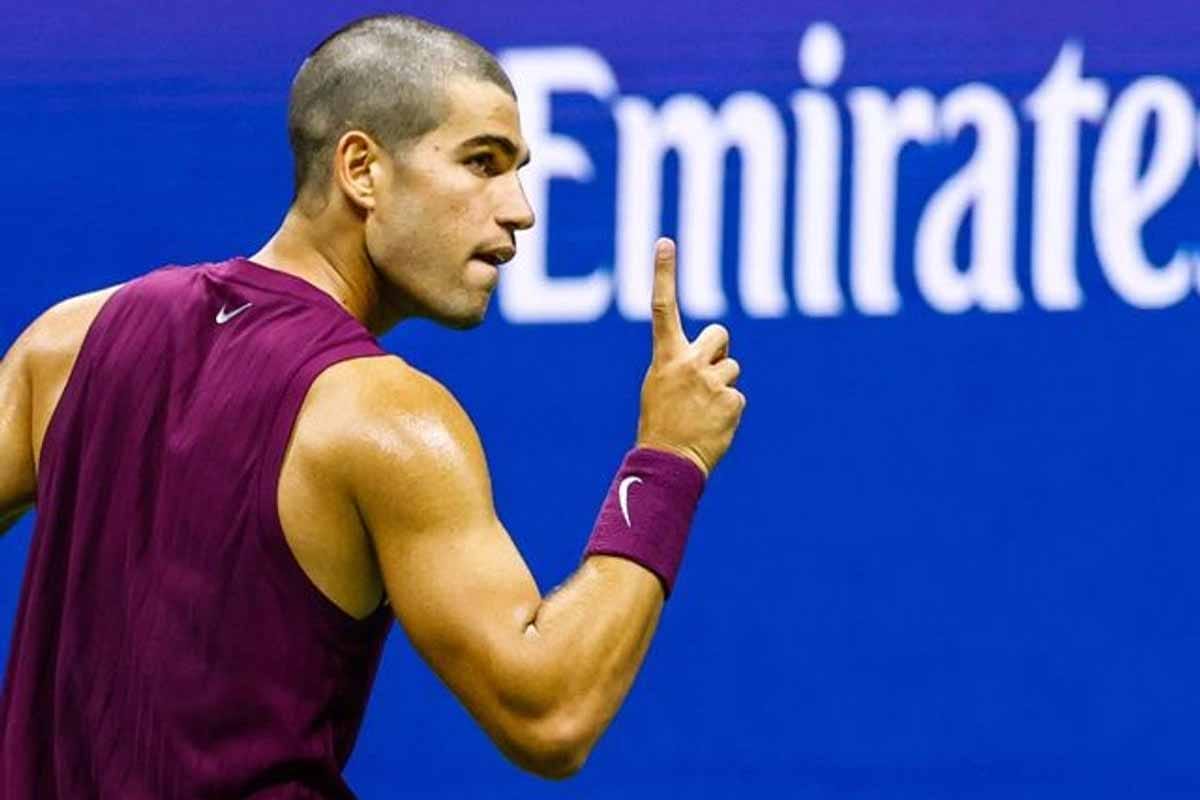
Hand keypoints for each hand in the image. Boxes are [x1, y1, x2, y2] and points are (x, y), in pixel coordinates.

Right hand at [636, 238, 745, 475]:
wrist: (669, 462)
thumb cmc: (661, 422)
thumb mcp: (659, 385)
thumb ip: (681, 363)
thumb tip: (711, 356)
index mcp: (665, 357)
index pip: (663, 307)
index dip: (663, 273)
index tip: (665, 243)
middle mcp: (689, 363)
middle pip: (720, 334)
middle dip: (719, 349)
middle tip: (704, 376)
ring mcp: (713, 381)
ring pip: (732, 368)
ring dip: (722, 385)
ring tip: (703, 410)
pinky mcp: (733, 400)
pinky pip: (738, 395)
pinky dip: (728, 410)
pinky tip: (713, 424)